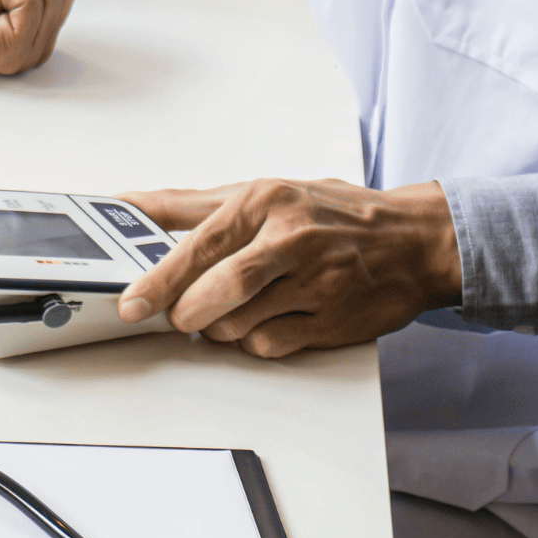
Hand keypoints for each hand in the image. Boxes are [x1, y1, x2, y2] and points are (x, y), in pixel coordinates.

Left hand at [114, 178, 459, 356]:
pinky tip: (262, 320)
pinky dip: (252, 341)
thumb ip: (187, 203)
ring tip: (228, 309)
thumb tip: (124, 204)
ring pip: (239, 325)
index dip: (159, 279)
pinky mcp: (332, 323)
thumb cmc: (327, 214)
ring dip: (218, 327)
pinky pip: (269, 346)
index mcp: (266, 201)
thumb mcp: (259, 191)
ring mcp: (317, 284)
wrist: (412, 240)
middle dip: (188, 312)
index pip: (201, 245)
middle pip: (221, 291)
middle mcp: (292, 240)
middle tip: (180, 312)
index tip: (131, 303)